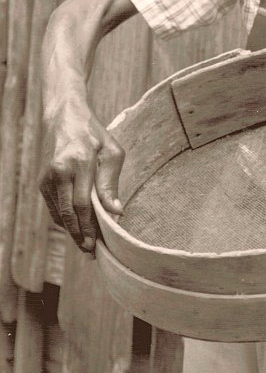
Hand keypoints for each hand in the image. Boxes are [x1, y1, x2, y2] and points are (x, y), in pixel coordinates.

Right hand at [39, 100, 123, 252]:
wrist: (66, 120)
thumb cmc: (95, 136)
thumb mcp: (112, 152)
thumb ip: (111, 183)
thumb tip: (116, 212)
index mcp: (78, 162)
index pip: (82, 203)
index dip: (89, 226)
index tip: (98, 243)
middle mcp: (58, 171)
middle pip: (67, 213)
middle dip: (79, 235)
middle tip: (91, 252)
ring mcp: (47, 178)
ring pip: (58, 214)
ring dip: (73, 231)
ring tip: (87, 245)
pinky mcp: (43, 183)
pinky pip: (54, 208)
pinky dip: (65, 221)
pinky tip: (78, 228)